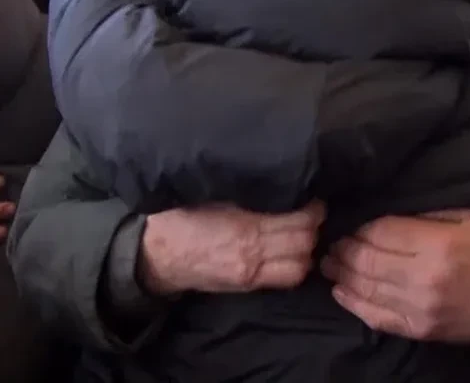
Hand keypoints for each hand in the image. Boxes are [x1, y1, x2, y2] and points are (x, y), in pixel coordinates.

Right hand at [138, 202, 324, 295]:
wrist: (156, 255)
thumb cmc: (180, 217)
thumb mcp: (214, 196)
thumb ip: (248, 195)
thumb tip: (281, 185)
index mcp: (245, 228)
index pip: (298, 223)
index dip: (313, 210)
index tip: (313, 198)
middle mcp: (252, 255)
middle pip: (304, 245)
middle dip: (313, 228)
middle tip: (311, 213)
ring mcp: (250, 275)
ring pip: (299, 267)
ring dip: (306, 250)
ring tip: (303, 233)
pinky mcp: (246, 286)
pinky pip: (284, 280)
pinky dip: (294, 266)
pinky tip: (290, 251)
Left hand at [321, 210, 469, 344]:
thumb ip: (432, 213)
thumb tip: (391, 210)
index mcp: (440, 245)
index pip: (383, 232)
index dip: (362, 227)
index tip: (353, 222)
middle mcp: (425, 278)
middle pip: (368, 260)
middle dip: (344, 248)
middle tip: (333, 240)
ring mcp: (420, 308)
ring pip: (366, 288)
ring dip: (341, 273)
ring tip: (329, 261)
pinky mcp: (419, 330)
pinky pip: (376, 317)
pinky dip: (353, 303)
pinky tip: (340, 290)